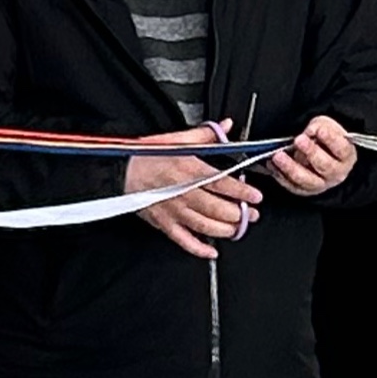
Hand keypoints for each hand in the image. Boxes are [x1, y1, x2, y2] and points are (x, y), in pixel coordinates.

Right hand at [123, 123, 264, 255]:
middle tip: (253, 214)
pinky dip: (199, 248)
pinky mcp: (163, 223)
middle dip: (239, 213)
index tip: (256, 196)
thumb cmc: (147, 156)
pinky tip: (212, 251)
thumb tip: (227, 126)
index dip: (242, 191)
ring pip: (204, 225)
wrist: (120, 171)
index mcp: (187, 170)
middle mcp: (182, 192)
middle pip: (216, 208)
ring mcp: (173, 210)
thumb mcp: (177, 139)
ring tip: (238, 228)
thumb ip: (206, 135)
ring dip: (225, 229)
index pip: (221, 183)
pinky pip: (183, 240)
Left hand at [266, 114, 357, 196]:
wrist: (320, 153)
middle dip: (311, 152)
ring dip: (291, 167)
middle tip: (299, 140)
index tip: (320, 130)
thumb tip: (310, 131)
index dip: (331, 140)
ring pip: (306, 179)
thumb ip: (319, 127)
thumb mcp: (325, 126)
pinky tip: (272, 165)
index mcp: (346, 156)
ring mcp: (320, 184)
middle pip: (325, 166)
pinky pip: (292, 186)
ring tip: (278, 156)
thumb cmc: (325, 140)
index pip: (341, 149)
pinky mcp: (305, 190)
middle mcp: (336, 173)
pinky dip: (280, 175)